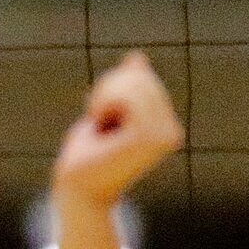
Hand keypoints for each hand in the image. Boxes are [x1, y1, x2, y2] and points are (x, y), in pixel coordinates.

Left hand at [51, 52, 183, 208]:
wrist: (76, 190)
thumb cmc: (87, 156)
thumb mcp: (108, 113)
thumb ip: (126, 87)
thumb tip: (137, 58)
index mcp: (168, 128)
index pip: (145, 80)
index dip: (114, 85)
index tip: (101, 113)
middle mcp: (172, 133)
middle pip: (142, 78)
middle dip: (110, 86)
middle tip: (95, 115)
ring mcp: (164, 135)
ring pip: (136, 83)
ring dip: (105, 95)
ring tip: (98, 120)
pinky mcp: (148, 137)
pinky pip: (128, 95)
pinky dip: (106, 101)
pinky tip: (100, 122)